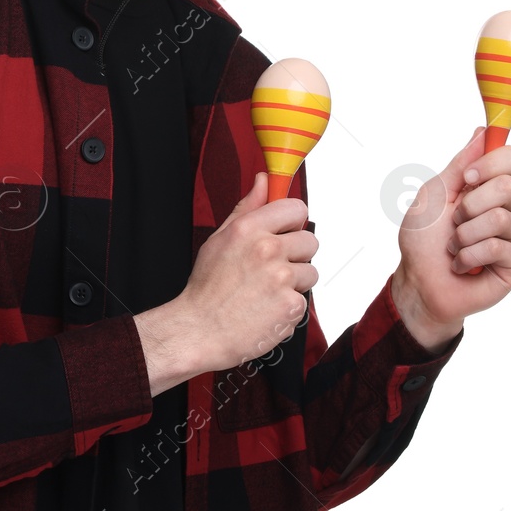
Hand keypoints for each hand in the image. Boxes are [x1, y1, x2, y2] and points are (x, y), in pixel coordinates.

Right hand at [177, 172, 319, 371]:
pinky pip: (303, 300)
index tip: (284, 231)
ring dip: (294, 282)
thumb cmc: (207, 287)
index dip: (292, 221)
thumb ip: (247, 207)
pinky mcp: (291, 305)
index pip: (296, 208)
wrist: (199, 329)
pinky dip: (288, 307)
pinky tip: (266, 309)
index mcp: (248, 228)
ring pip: (311, 272)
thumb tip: (262, 180)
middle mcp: (268, 249)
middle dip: (296, 254)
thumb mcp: (220, 239)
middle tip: (271, 269)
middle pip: (310, 241)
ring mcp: (282, 278)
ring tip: (266, 291)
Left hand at [393, 126, 510, 345]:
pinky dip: (470, 255)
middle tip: (454, 221)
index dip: (495, 163)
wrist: (418, 279)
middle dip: (470, 205)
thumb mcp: (435, 193)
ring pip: (502, 219)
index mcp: (490, 187)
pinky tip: (464, 263)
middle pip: (510, 187)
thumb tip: (482, 131)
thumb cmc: (423, 237)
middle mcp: (509, 207)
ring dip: (465, 234)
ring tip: (455, 245)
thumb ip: (461, 163)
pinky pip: (502, 248)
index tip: (468, 177)